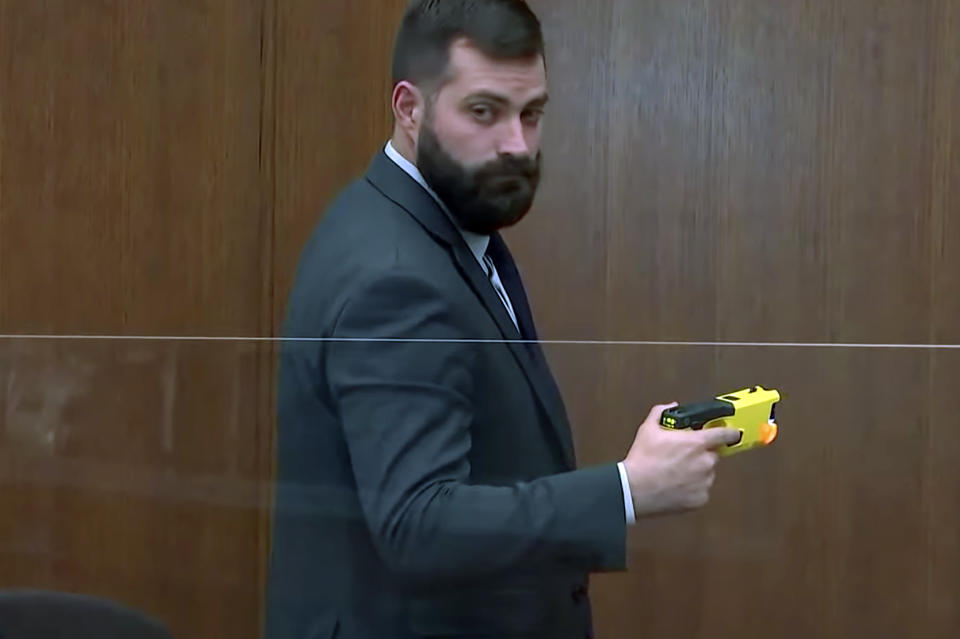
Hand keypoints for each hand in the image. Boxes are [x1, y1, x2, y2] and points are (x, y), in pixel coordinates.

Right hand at [622, 402, 741, 516]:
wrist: (635, 490)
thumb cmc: (643, 461)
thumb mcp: (648, 430)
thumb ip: (661, 413)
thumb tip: (669, 407)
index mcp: (697, 443)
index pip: (725, 434)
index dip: (730, 432)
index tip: (733, 432)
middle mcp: (705, 462)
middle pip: (713, 454)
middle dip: (702, 454)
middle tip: (683, 456)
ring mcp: (704, 482)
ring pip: (707, 473)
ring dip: (697, 472)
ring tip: (676, 473)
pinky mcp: (700, 499)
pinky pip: (701, 490)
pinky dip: (692, 488)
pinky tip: (676, 485)